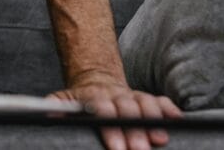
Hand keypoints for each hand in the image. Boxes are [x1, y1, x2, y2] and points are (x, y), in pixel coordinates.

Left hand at [50, 72, 181, 149]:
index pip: (102, 111)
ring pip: (145, 104)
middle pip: (127, 110)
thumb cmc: (79, 101)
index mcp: (93, 97)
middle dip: (134, 131)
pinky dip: (169, 109)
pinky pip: (160, 101)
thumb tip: (45, 117)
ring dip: (154, 121)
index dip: (110, 129)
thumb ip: (53, 107)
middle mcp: (115, 95)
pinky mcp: (145, 98)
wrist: (96, 80)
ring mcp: (132, 96)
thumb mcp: (62, 100)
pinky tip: (178, 120)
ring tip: (160, 139)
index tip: (116, 149)